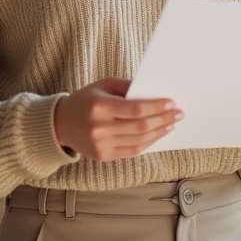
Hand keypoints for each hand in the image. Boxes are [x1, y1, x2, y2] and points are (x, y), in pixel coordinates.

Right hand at [53, 77, 182, 161]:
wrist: (61, 123)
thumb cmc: (87, 99)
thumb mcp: (104, 84)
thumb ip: (127, 87)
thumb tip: (154, 93)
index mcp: (99, 107)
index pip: (135, 109)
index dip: (156, 107)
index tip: (171, 103)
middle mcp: (99, 128)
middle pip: (140, 126)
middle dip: (163, 119)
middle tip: (178, 113)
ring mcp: (101, 145)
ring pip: (139, 140)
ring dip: (159, 132)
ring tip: (171, 123)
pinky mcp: (103, 156)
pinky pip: (132, 151)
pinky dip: (148, 142)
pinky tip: (158, 134)